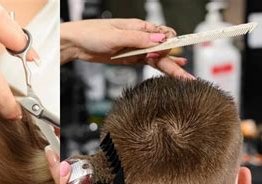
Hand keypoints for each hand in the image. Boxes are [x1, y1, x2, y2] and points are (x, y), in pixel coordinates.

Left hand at [61, 19, 193, 78]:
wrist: (75, 44)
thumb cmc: (91, 34)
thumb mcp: (116, 36)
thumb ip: (139, 40)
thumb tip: (160, 39)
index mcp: (139, 27)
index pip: (164, 34)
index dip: (168, 45)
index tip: (165, 54)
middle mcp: (140, 38)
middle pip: (163, 50)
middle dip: (175, 61)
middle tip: (186, 76)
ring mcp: (135, 49)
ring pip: (158, 58)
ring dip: (171, 67)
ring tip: (185, 78)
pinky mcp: (129, 59)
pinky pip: (149, 63)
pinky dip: (160, 67)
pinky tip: (173, 70)